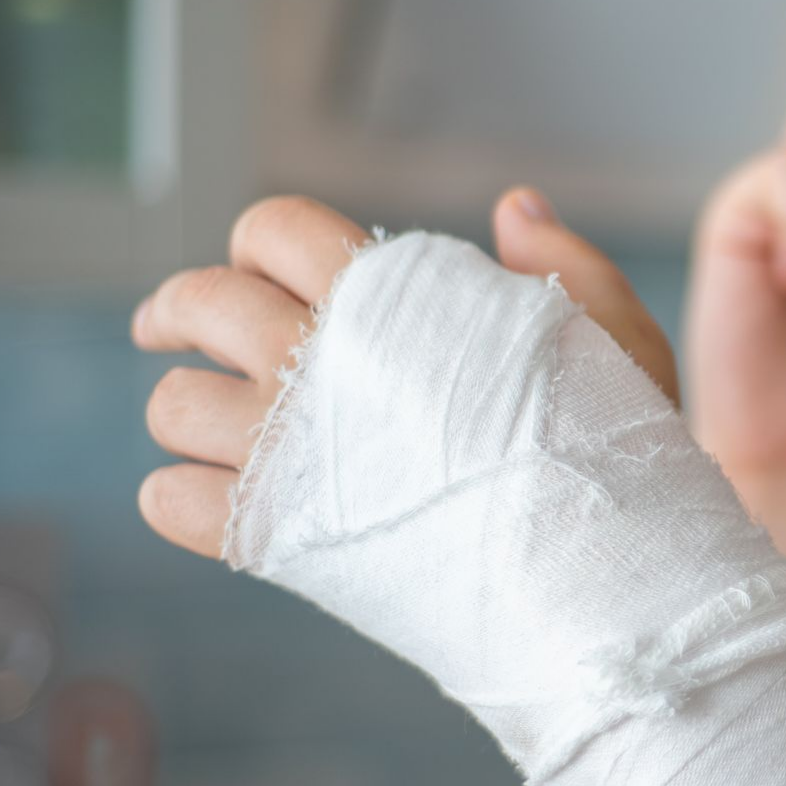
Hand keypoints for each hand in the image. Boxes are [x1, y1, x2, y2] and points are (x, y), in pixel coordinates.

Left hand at [135, 192, 677, 557]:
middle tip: (169, 328)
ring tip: (206, 423)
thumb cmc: (616, 454)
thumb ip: (563, 265)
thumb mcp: (615, 336)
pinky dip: (180, 498)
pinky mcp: (275, 535)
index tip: (255, 269)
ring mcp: (289, 453)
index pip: (274, 227)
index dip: (259, 242)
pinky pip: (171, 503)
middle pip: (199, 302)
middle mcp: (320, 365)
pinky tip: (218, 499)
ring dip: (185, 409)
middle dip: (175, 309)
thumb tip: (515, 208)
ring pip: (171, 406)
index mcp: (391, 301)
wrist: (598, 577)